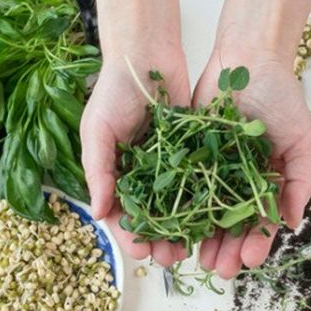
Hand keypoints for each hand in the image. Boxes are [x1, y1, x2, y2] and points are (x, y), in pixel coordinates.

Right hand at [81, 48, 191, 267]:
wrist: (146, 53)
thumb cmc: (114, 90)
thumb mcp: (97, 131)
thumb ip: (98, 171)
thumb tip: (99, 213)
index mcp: (114, 173)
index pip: (120, 214)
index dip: (129, 235)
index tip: (141, 251)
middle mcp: (140, 174)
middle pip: (150, 218)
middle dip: (159, 239)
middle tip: (170, 258)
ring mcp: (167, 165)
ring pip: (176, 207)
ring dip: (182, 229)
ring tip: (192, 248)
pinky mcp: (192, 152)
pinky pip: (197, 183)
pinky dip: (204, 202)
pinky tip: (213, 220)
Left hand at [191, 50, 310, 279]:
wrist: (248, 58)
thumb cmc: (281, 95)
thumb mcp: (301, 138)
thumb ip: (301, 180)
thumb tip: (294, 222)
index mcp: (267, 183)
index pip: (261, 223)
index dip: (256, 244)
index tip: (249, 261)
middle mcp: (238, 183)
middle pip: (230, 226)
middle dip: (225, 250)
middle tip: (218, 271)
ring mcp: (212, 172)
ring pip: (203, 214)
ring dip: (200, 239)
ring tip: (193, 259)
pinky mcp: (186, 158)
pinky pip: (180, 188)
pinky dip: (175, 209)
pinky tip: (170, 228)